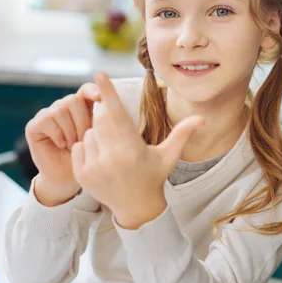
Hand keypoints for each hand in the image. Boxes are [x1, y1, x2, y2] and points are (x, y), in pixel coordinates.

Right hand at [25, 82, 100, 205]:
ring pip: (60, 110)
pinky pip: (47, 120)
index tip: (101, 97)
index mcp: (81, 106)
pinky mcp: (35, 125)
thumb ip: (102, 119)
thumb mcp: (98, 137)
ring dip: (70, 130)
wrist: (68, 178)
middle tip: (84, 140)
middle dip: (82, 121)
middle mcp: (63, 106)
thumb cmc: (87, 157)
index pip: (86, 89)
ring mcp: (48, 114)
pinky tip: (62, 144)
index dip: (92, 91)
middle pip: (73, 100)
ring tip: (74, 145)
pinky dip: (58, 134)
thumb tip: (108, 101)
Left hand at [71, 72, 203, 228]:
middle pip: (101, 119)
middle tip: (117, 126)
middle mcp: (111, 157)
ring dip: (98, 134)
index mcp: (132, 149)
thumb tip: (202, 119)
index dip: (108, 92)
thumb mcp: (170, 155)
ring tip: (112, 149)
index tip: (99, 74)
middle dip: (106, 115)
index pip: (117, 113)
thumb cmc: (154, 176)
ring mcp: (94, 166)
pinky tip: (102, 158)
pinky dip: (88, 147)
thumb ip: (183, 133)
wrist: (136, 208)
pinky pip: (79, 146)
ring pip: (89, 133)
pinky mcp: (82, 174)